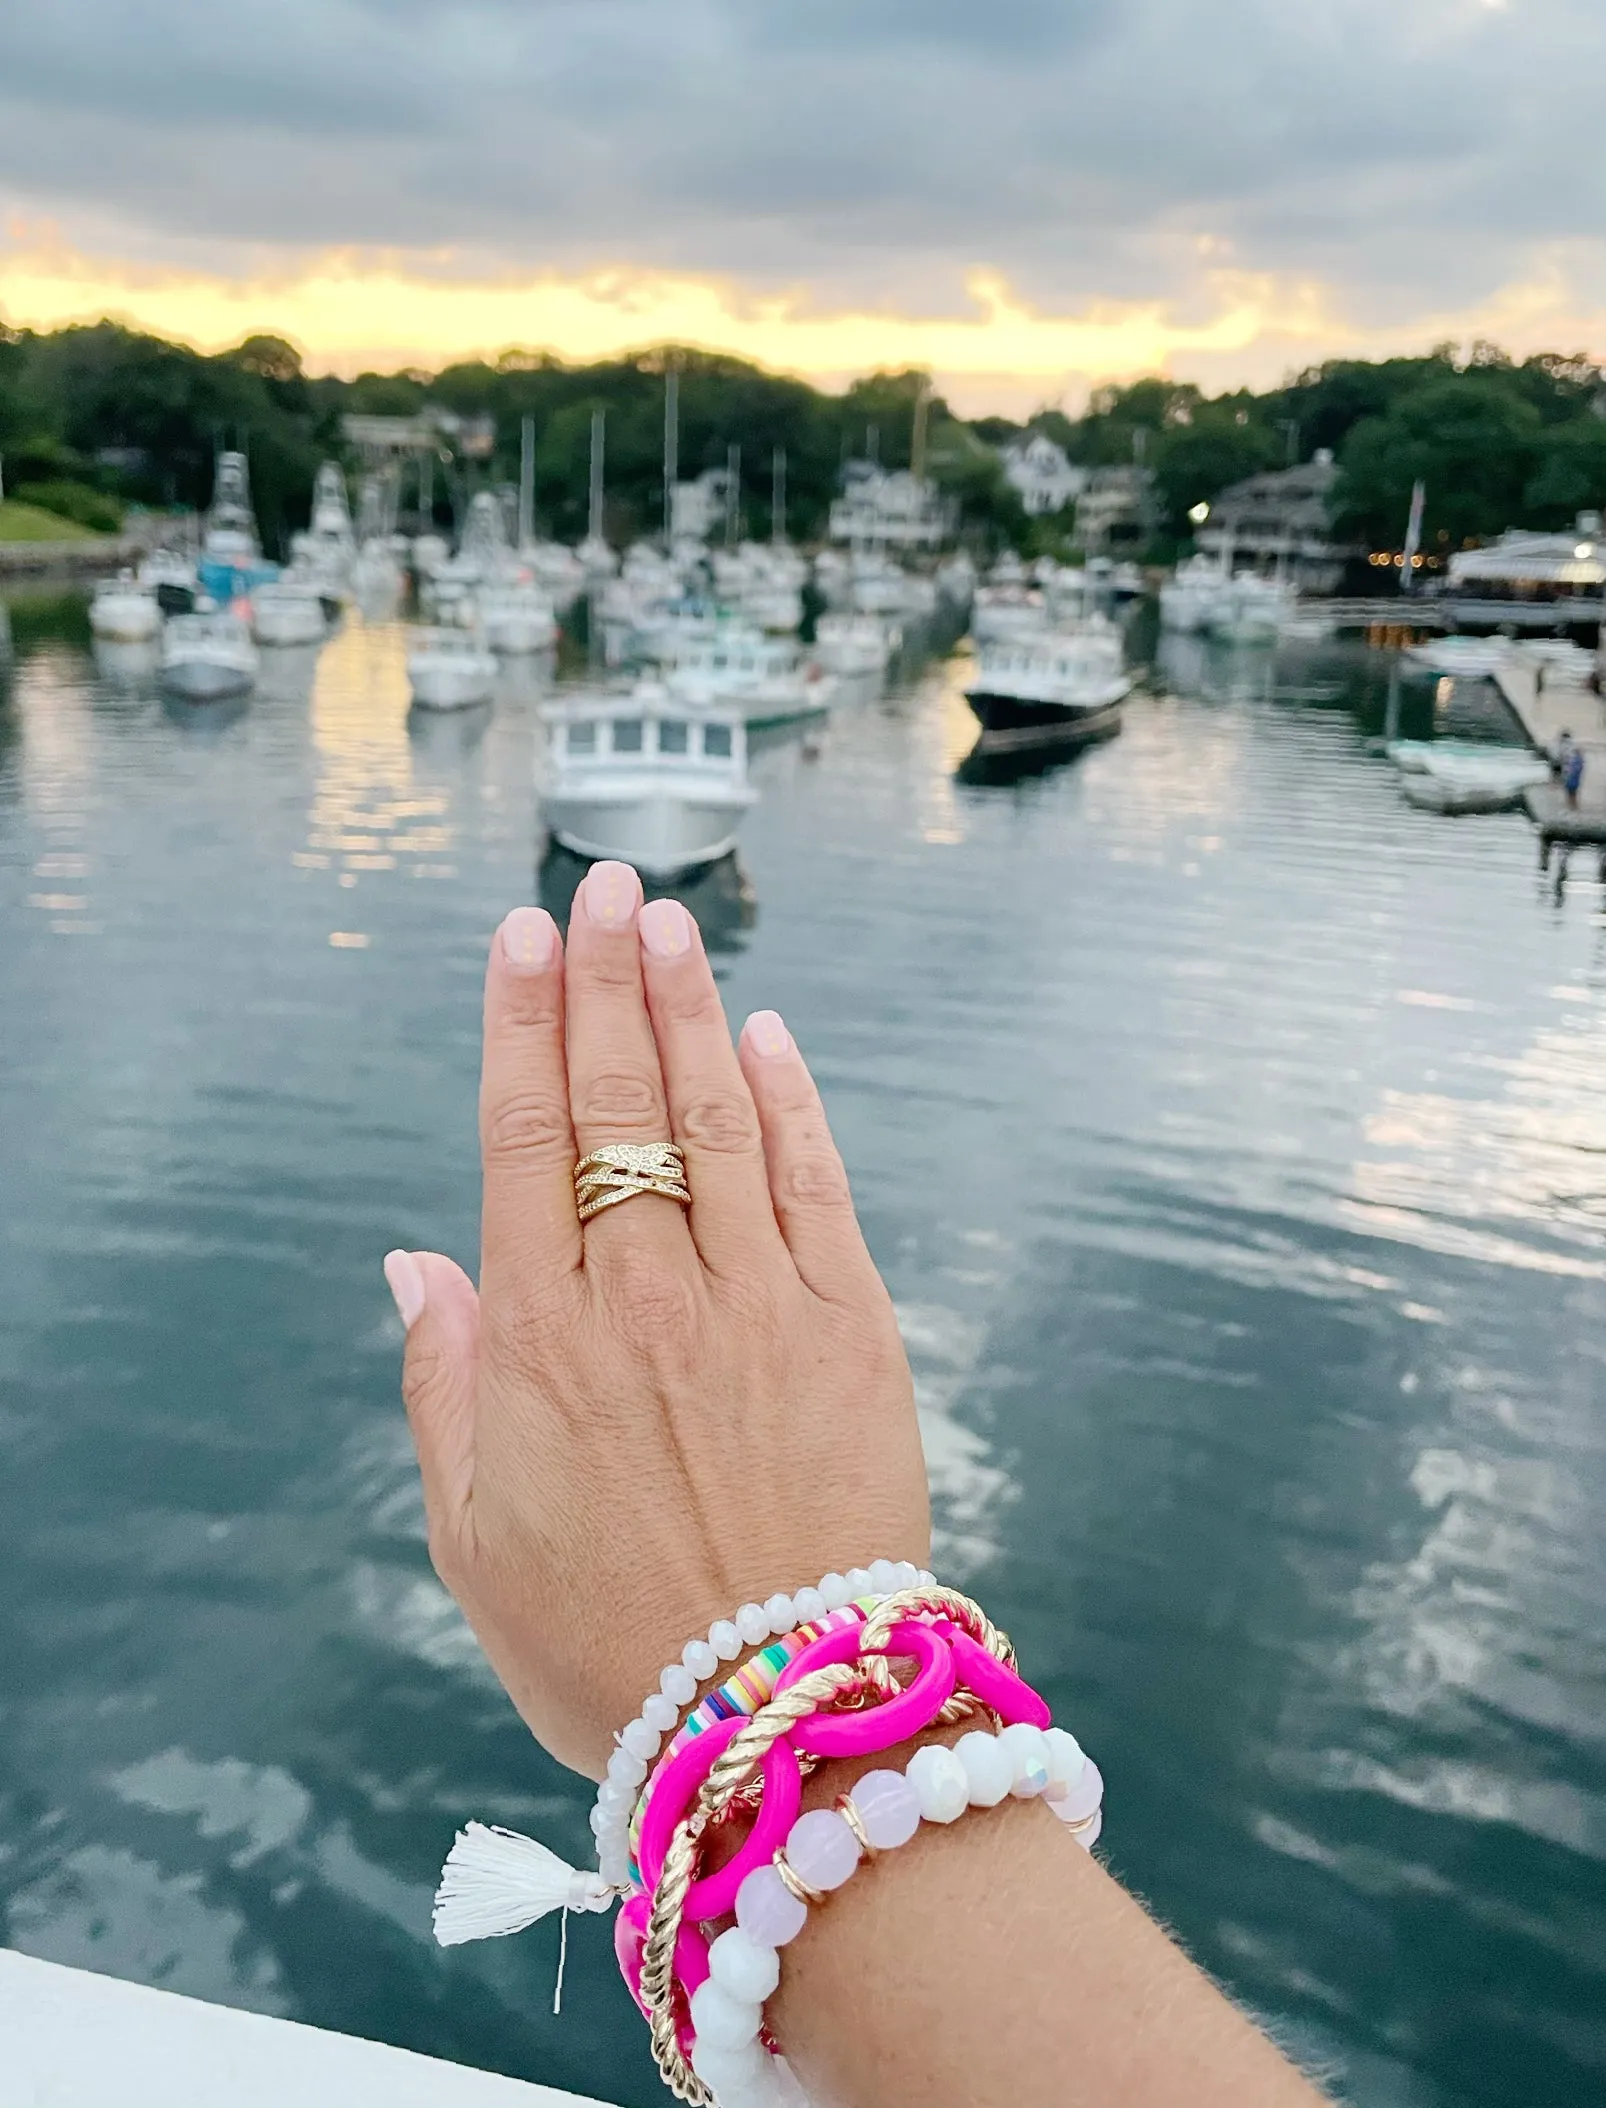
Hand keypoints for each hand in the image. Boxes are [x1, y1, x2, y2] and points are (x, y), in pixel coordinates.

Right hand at [386, 861, 929, 1778]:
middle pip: (620, 1099)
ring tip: (674, 922)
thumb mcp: (472, 1533)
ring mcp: (761, 1299)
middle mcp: (649, 1293)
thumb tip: (417, 1261)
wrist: (778, 1717)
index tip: (525, 936)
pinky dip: (792, 1102)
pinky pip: (818, 1184)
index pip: (523, 1135)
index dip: (523, 1022)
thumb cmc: (607, 1640)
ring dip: (691, 1009)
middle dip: (608, 980)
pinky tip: (767, 1036)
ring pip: (720, 1115)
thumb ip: (447, 1380)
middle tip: (607, 886)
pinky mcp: (855, 1325)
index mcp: (545, 1340)